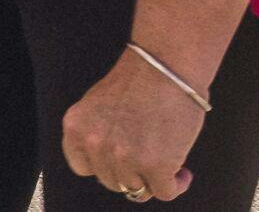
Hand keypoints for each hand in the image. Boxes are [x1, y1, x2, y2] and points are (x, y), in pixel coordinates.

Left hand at [61, 51, 205, 202]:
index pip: (82, 166)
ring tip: (166, 164)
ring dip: (152, 180)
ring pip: (137, 189)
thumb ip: (98, 132)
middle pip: (111, 180)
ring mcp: (124, 157)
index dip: (104, 166)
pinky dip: (176, 185)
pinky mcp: (155, 166)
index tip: (118, 163)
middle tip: (146, 161)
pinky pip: (164, 192)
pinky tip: (182, 173)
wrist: (166, 66)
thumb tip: (110, 159)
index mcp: (76, 127)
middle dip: (129, 173)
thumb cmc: (139, 79)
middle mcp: (96, 144)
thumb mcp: (99, 105)